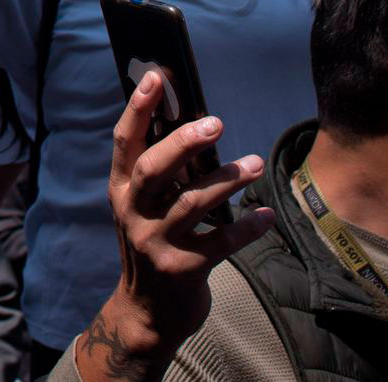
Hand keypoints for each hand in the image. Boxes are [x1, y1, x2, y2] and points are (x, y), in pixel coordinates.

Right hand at [71, 72, 273, 380]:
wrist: (148, 312)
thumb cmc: (153, 243)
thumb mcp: (144, 208)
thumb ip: (160, 175)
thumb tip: (195, 127)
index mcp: (121, 191)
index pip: (125, 141)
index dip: (138, 108)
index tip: (156, 76)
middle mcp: (133, 213)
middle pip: (154, 169)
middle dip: (184, 143)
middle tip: (216, 122)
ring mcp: (156, 242)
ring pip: (192, 203)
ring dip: (227, 180)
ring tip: (255, 164)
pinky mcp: (183, 269)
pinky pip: (221, 242)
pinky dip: (246, 227)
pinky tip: (266, 215)